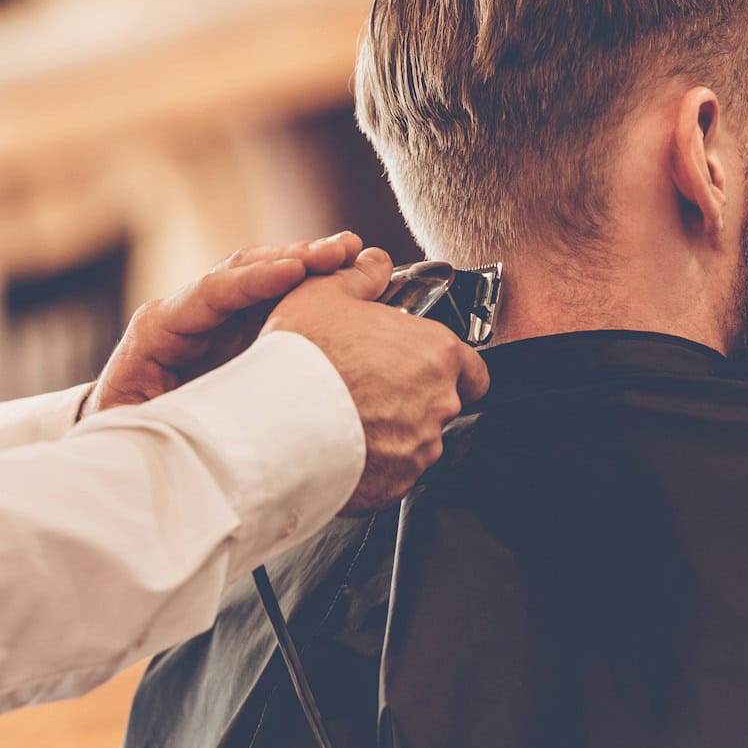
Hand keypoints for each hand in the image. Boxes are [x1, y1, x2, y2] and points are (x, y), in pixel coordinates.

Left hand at [92, 233, 363, 410]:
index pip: (210, 292)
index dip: (253, 280)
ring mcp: (218, 316)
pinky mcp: (241, 328)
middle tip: (338, 251)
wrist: (132, 431)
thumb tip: (167, 419)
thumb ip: (147, 416)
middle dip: (292, 256)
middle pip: (243, 270)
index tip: (294, 271)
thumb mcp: (131, 424)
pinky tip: (345, 274)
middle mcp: (189, 311)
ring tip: (350, 252)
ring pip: (265, 275)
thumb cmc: (130, 429)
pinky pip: (277, 297)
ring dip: (308, 261)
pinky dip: (311, 284)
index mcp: (159, 328)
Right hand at [263, 249, 490, 513]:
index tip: (420, 367)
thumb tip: (374, 263)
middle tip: (368, 388)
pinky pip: (394, 474)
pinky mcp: (397, 484)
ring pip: (417, 442)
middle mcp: (439, 402)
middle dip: (411, 399)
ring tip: (348, 418)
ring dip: (392, 433)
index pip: (473, 369)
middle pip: (441, 404)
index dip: (449, 368)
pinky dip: (375, 464)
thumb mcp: (324, 293)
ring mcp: (420, 448)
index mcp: (436, 353)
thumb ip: (360, 276)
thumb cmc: (303, 358)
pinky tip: (342, 445)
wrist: (273, 425)